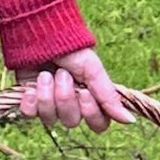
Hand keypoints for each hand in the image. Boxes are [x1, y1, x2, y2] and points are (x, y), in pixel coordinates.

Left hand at [17, 48, 131, 132]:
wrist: (40, 35)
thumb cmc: (70, 49)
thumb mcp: (93, 70)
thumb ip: (109, 97)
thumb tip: (130, 120)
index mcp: (90, 98)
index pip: (98, 124)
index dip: (91, 113)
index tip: (84, 92)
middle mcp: (71, 105)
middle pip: (71, 122)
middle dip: (65, 97)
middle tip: (62, 75)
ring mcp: (49, 104)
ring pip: (50, 119)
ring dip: (47, 95)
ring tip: (45, 74)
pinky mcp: (29, 101)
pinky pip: (30, 114)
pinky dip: (30, 101)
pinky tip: (30, 87)